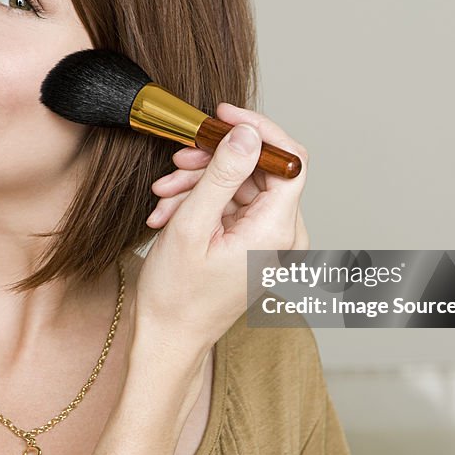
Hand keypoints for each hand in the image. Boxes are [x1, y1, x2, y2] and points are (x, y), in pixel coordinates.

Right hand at [134, 103, 309, 357]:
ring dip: (200, 182)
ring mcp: (271, 241)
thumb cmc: (176, 294)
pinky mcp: (255, 243)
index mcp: (276, 231)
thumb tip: (247, 133)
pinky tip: (171, 212)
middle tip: (177, 161)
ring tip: (164, 195)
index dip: (257, 129)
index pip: (289, 159)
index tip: (221, 117)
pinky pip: (234, 204)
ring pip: (242, 184)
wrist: (169, 337)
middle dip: (215, 160)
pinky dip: (203, 201)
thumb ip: (221, 175)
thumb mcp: (191, 226)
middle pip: (261, 169)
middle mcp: (284, 236)